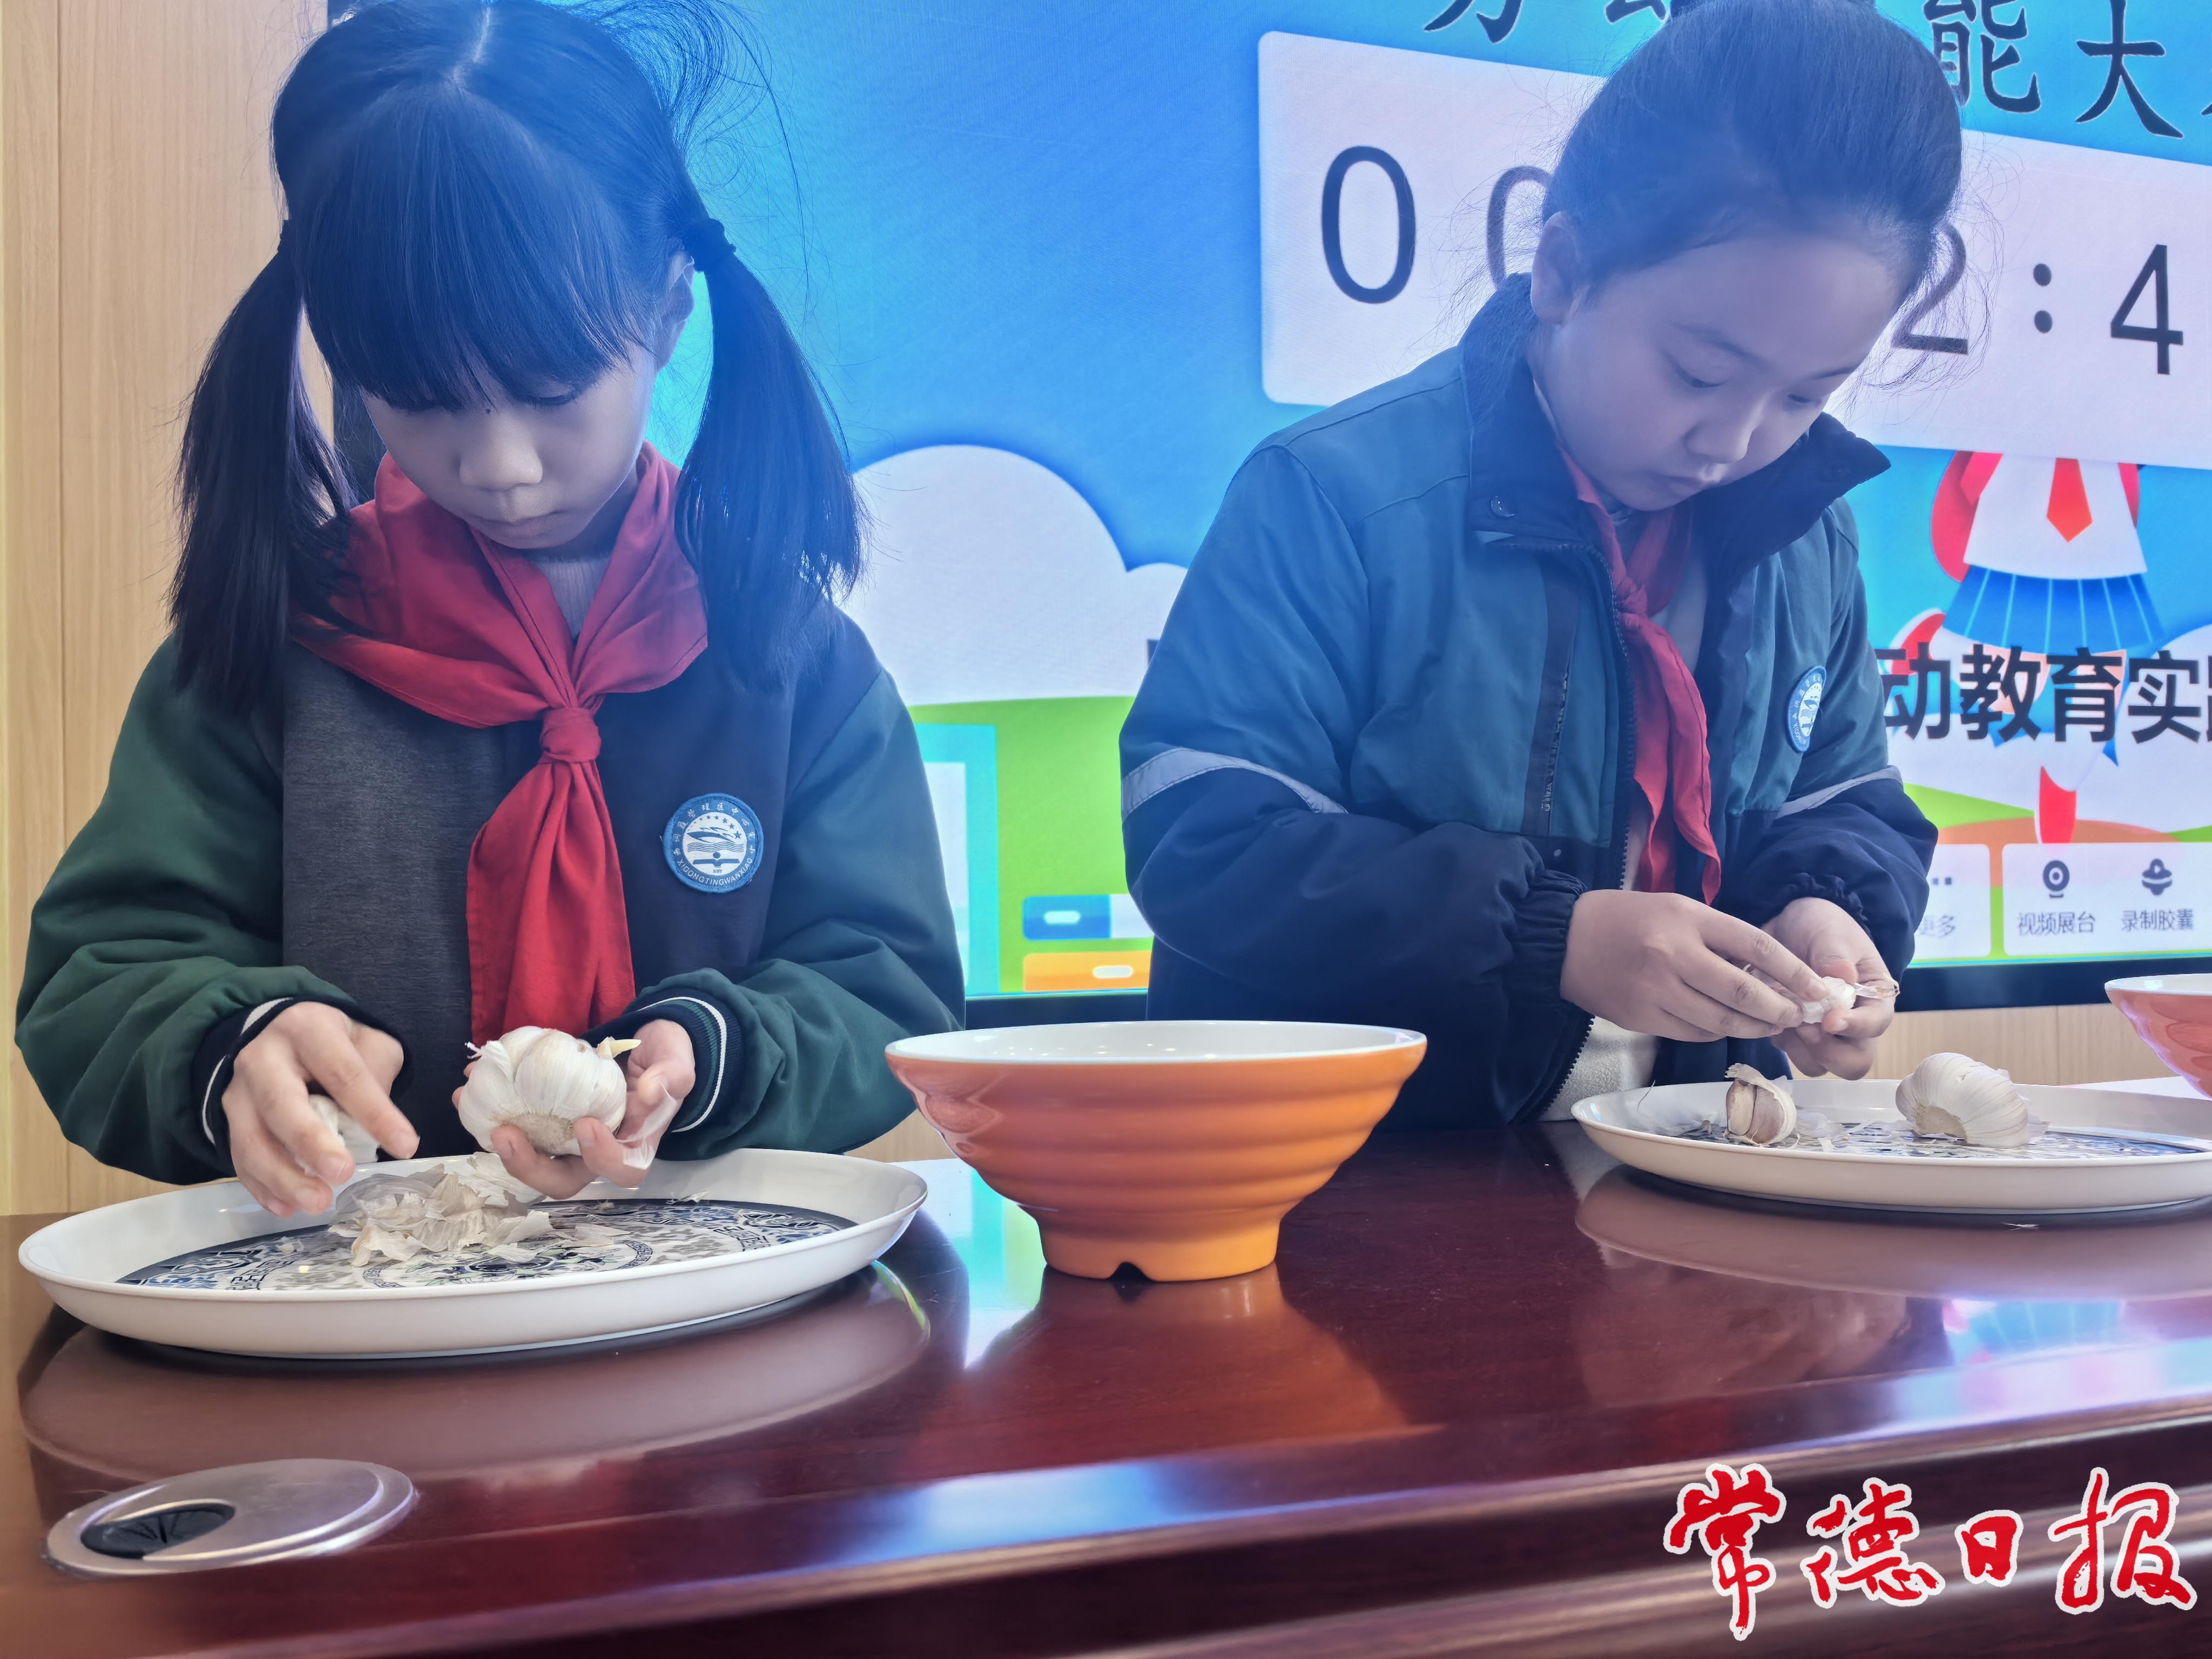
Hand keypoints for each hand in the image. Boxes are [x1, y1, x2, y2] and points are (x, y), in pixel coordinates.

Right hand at [221, 1004, 415, 1216]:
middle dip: (310, 1143)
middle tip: (342, 1174)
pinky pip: (238, 1159)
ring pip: (251, 1139)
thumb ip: (377, 1069)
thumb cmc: (330, 1042)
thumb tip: (379, 1118)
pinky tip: (287, 1207)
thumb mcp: (365, 1040)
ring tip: (317, 1202)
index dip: (375, 1111)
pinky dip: (261, 1187)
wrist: (273, 1033)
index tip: (405, 1145)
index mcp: (307, 1029)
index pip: (344, 1073)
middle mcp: (263, 1057)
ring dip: (283, 1177)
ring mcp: (238, 1091)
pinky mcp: (228, 1120)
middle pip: (281, 1103)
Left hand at [475, 1020, 695, 1197]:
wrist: (645, 1044)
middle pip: (561, 1181)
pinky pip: (516, 1130)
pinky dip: (488, 1114)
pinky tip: (467, 1088)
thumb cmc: (664, 1057)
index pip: (620, 1169)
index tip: (584, 1123)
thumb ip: (671, 1075)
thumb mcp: (676, 1059)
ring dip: (498, 1144)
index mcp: (635, 1145)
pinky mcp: (545, 1123)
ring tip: (470, 1104)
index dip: (600, 1156)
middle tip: (505, 1134)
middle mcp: (596, 1153)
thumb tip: (650, 1091)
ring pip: (531, 1161)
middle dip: (528, 1166)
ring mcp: (566, 1141)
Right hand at [1561, 889, 1825, 1042]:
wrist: (1565, 940)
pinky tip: (1725, 1025)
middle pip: (1743, 991)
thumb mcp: (1677, 910)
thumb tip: (1768, 973)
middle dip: (1778, 1009)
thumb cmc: (1627, 919)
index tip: (1816, 989)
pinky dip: (1716, 1031)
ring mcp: (1656, 989)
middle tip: (1795, 1015)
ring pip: (1721, 1019)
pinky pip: (1693, 1031)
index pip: (1756, 946)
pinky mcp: (1641, 1016)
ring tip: (1769, 1025)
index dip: (1793, 971)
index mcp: (1688, 919)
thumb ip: (1718, 937)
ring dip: (1752, 1026)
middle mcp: (1674, 954)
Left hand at [1764, 896, 1891, 1079]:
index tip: (1830, 1021)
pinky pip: (1790, 1052)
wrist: (1790, 925)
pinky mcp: (1795, 1033)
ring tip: (1785, 1018)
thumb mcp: (1830, 931)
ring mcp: (1824, 1033)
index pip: (1876, 1024)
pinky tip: (1769, 1012)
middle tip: (1804, 1027)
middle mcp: (1853, 1022)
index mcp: (1874, 997)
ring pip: (1819, 1065)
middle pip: (1854, 1062)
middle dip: (1829, 1052)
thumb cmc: (1822, 926)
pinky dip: (1779, 1039)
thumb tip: (1843, 976)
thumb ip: (1836, 954)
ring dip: (1800, 1049)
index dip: (1855, 1028)